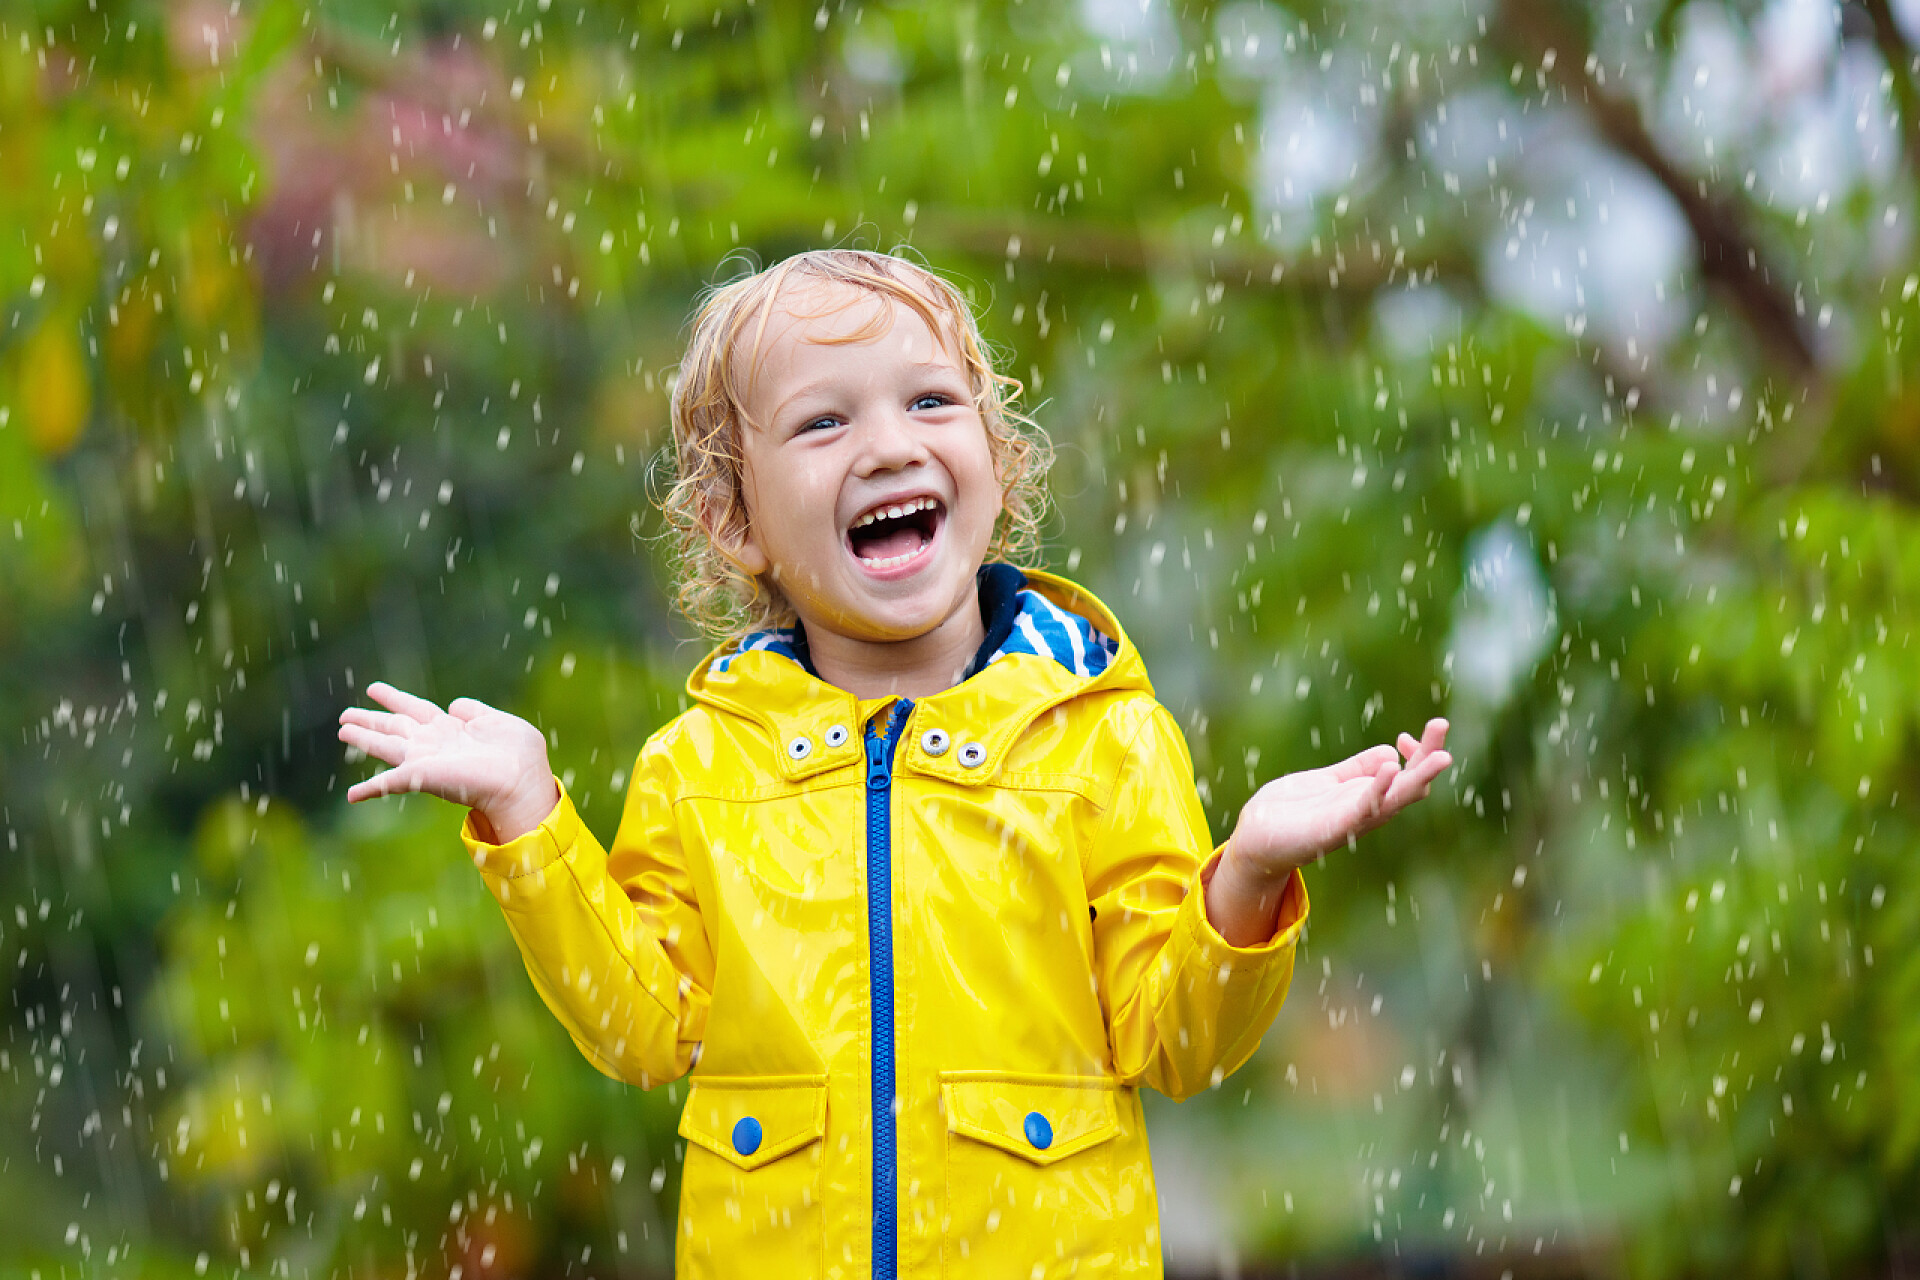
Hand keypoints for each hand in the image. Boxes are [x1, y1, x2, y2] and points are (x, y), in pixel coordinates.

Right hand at [337, 682, 558, 842]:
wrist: (521, 781)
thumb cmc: (520, 755)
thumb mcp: (497, 721)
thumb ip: (475, 711)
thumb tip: (453, 706)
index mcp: (451, 729)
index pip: (416, 710)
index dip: (394, 699)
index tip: (372, 689)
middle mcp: (434, 744)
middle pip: (394, 727)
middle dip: (370, 720)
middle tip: (344, 715)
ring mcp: (425, 760)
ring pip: (385, 746)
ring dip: (363, 739)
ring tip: (342, 730)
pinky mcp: (420, 776)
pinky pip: (388, 784)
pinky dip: (369, 790)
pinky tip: (351, 796)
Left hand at [1205, 719, 1452, 945]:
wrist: (1255, 838)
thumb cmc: (1291, 811)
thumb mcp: (1328, 781)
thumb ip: (1356, 769)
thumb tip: (1391, 752)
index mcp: (1367, 796)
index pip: (1406, 774)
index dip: (1415, 752)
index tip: (1408, 735)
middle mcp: (1366, 810)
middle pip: (1410, 784)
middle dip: (1429, 755)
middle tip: (1442, 724)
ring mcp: (1352, 820)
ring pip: (1396, 799)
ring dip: (1419, 777)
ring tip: (1441, 756)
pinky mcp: (1333, 828)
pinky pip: (1363, 809)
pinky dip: (1378, 789)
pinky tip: (1391, 768)